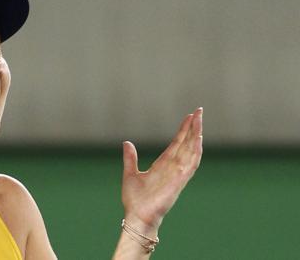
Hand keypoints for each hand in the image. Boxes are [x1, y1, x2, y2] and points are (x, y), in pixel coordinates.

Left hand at [121, 107, 202, 231]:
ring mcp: (178, 174)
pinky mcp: (179, 181)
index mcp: (163, 165)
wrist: (137, 216)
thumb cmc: (135, 199)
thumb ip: (130, 158)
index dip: (183, 130)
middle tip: (199, 111)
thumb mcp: (130, 173)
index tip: (190, 116)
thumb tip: (127, 142)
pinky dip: (195, 152)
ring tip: (200, 120)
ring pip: (191, 151)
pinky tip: (198, 140)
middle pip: (186, 143)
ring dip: (196, 136)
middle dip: (193, 127)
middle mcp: (173, 167)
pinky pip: (190, 165)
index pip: (177, 143)